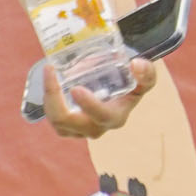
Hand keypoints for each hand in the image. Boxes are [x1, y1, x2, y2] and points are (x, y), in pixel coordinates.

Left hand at [44, 55, 158, 137]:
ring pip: (56, 121)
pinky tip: (49, 80)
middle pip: (68, 123)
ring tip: (50, 73)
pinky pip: (53, 117)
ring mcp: (78, 130)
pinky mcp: (66, 127)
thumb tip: (135, 65)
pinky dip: (48, 99)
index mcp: (114, 118)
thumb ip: (146, 73)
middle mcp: (95, 128)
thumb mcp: (144, 80)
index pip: (101, 116)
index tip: (76, 88)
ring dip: (49, 98)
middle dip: (55, 100)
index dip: (89, 105)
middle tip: (51, 73)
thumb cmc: (131, 86)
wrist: (119, 94)